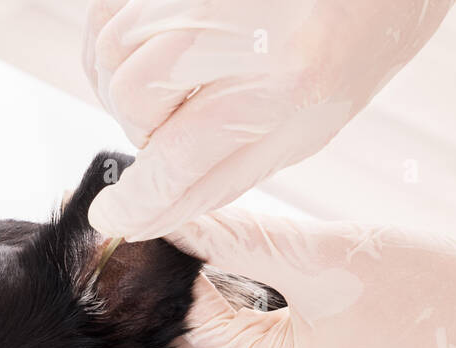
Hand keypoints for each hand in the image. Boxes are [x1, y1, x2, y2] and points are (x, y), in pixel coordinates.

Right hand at [82, 0, 455, 239]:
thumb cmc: (349, 48)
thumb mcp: (303, 128)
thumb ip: (223, 175)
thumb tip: (150, 217)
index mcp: (288, 79)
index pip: (180, 155)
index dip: (138, 199)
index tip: (112, 219)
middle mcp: (240, 22)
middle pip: (132, 97)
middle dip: (139, 129)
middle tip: (175, 128)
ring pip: (111, 52)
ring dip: (124, 86)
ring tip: (170, 89)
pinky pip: (106, 13)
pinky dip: (113, 45)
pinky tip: (147, 55)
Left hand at [168, 209, 455, 347]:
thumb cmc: (425, 294)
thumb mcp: (321, 256)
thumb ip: (239, 238)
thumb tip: (174, 220)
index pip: (189, 317)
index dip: (178, 263)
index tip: (177, 216)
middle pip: (199, 336)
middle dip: (204, 280)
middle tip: (226, 228)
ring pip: (228, 341)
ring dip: (232, 293)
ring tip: (268, 252)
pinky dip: (259, 310)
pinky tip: (285, 278)